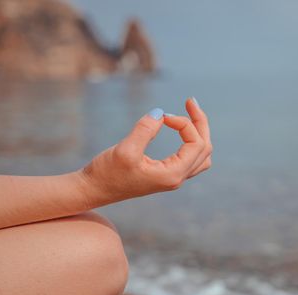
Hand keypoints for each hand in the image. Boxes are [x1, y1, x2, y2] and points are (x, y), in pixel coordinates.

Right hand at [77, 98, 211, 206]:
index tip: (163, 117)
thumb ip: (144, 130)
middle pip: (204, 148)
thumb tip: (160, 113)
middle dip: (199, 122)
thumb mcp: (125, 150)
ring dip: (199, 133)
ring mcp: (172, 178)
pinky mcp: (165, 175)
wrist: (93, 190)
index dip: (184, 124)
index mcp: (172, 175)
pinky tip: (182, 130)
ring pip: (201, 155)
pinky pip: (191, 159)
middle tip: (190, 101)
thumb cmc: (106, 173)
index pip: (196, 144)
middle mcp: (176, 178)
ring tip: (191, 114)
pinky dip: (191, 142)